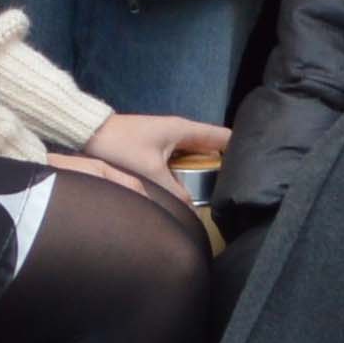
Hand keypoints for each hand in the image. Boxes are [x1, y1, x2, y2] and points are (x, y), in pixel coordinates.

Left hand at [75, 111, 230, 200]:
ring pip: (195, 156)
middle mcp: (179, 131)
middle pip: (211, 147)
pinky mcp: (155, 149)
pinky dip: (188, 173)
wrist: (86, 134)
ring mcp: (167, 140)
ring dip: (206, 170)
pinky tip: (192, 191)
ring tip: (222, 192)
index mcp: (183, 129)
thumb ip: (173, 193)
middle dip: (225, 164)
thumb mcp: (150, 172)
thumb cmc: (120, 146)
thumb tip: (192, 213)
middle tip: (242, 186)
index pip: (222, 135)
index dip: (240, 147)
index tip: (257, 163)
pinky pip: (181, 161)